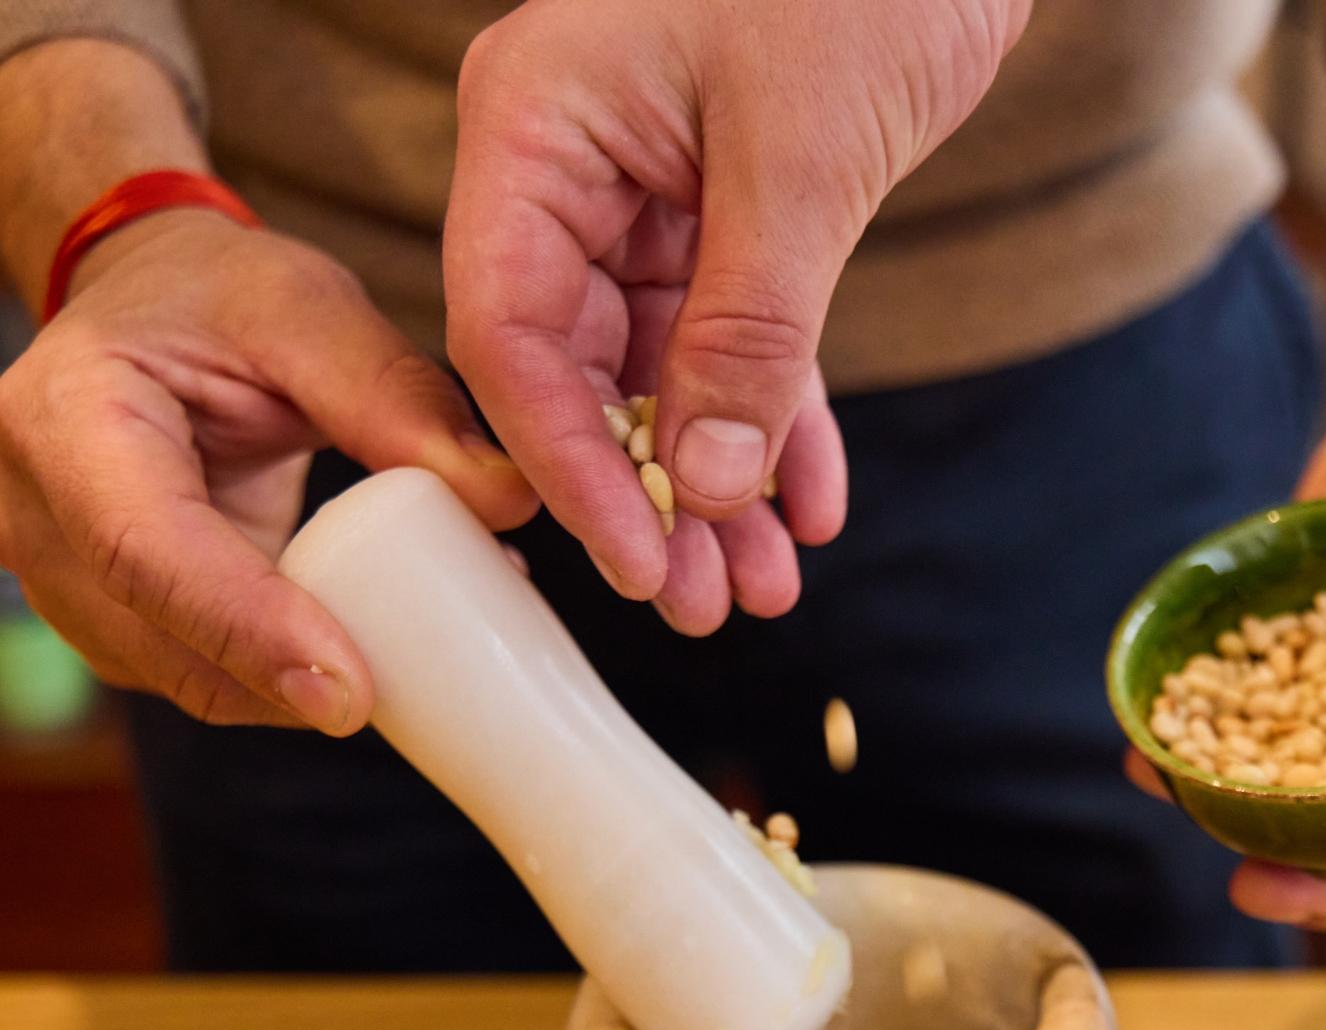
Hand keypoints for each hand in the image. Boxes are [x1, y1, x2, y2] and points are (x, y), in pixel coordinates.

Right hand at [0, 211, 539, 731]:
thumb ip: (400, 399)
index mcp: (62, 415)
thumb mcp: (309, 309)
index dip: (248, 630)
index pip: (147, 552)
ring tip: (413, 648)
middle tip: (422, 683)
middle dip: (290, 679)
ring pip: (180, 677)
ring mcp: (51, 579)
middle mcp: (30, 512)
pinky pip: (196, 674)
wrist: (144, 308)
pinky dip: (281, 675)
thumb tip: (507, 501)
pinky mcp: (101, 619)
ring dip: (295, 686)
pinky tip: (364, 646)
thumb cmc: (215, 296)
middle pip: (159, 640)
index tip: (350, 692)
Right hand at [445, 0, 1027, 631]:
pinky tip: (813, 504)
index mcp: (534, 128)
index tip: (633, 563)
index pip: (512, 335)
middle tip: (701, 604)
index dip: (570, 465)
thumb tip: (713, 486)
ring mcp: (645, 181)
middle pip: (579, 366)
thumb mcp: (805, 159)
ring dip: (718, 478)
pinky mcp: (725, 197)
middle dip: (650, 494)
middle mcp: (569, 162)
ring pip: (660, 366)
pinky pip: (736, 331)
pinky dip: (778, 414)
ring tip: (763, 584)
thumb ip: (751, 331)